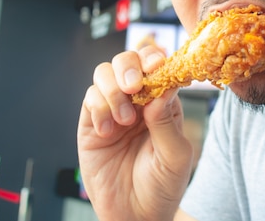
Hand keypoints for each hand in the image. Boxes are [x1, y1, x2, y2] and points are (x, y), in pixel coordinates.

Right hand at [77, 47, 193, 220]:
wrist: (134, 216)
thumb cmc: (162, 186)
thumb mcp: (174, 157)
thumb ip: (167, 123)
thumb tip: (162, 89)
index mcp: (164, 102)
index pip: (158, 66)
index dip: (155, 59)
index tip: (156, 65)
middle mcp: (138, 100)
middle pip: (128, 60)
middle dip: (129, 65)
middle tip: (133, 85)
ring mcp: (113, 109)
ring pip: (105, 73)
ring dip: (112, 89)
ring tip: (124, 120)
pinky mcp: (91, 123)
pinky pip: (90, 99)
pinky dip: (98, 108)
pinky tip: (108, 132)